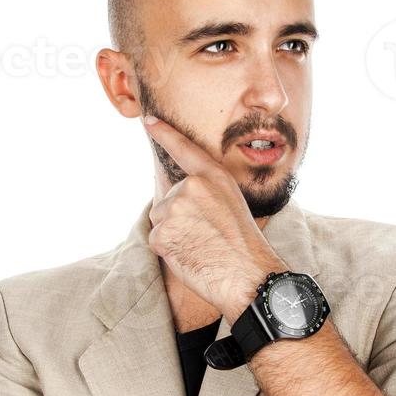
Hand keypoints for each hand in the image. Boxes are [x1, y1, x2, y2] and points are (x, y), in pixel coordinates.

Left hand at [142, 115, 284, 316]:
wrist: (248, 276)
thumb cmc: (245, 248)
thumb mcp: (232, 206)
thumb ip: (205, 195)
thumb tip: (175, 202)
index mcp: (214, 177)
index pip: (184, 150)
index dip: (165, 133)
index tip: (148, 120)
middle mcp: (193, 187)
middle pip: (168, 199)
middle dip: (180, 219)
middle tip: (207, 237)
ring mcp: (175, 208)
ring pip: (161, 220)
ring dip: (174, 235)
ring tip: (202, 247)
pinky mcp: (163, 232)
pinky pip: (157, 239)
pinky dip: (169, 251)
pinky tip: (191, 256)